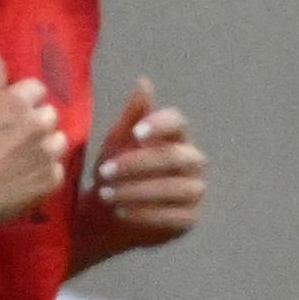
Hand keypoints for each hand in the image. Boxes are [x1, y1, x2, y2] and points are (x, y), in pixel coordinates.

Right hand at [0, 46, 73, 238]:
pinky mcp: (52, 179)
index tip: (12, 112)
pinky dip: (45, 173)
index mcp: (17, 103)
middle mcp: (39, 124)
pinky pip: (56, 170)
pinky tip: (26, 178)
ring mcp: (48, 153)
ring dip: (46, 146)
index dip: (24, 99)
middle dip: (36, 122)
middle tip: (15, 137)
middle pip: (49, 114)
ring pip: (59, 140)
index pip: (37, 87)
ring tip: (24, 158)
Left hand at [82, 76, 205, 252]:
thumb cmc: (117, 172)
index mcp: (175, 137)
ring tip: (107, 195)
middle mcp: (192, 162)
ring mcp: (194, 191)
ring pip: (176, 188)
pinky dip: (146, 214)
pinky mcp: (190, 218)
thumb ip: (132, 115)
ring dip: (138, 191)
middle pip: (176, 157)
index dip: (160, 125)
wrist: (110, 215)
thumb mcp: (118, 142)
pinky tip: (121, 212)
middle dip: (138, 164)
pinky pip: (174, 216)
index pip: (178, 122)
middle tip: (104, 172)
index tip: (136, 133)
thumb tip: (144, 81)